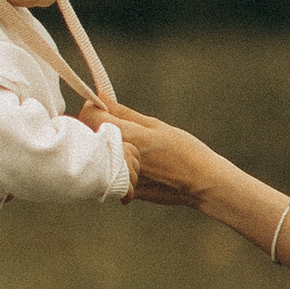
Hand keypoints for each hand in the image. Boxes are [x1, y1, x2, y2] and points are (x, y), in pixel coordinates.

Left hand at [94, 102, 221, 209]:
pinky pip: (111, 172)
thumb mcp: (155, 126)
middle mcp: (118, 157)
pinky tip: (139, 166)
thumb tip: (102, 97)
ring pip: (99, 155)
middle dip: (99, 128)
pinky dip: (118, 166)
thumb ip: (124, 113)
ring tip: (133, 149)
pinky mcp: (123, 191)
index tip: (104, 107)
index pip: (88, 116)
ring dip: (108, 147)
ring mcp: (119, 177)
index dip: (93, 108)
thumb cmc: (184, 150)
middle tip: (120, 127)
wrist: (201, 183)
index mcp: (126, 135)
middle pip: (90, 136)